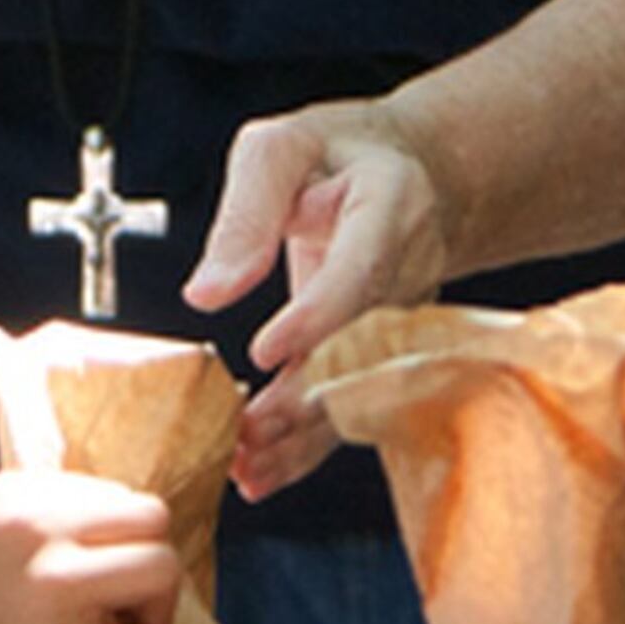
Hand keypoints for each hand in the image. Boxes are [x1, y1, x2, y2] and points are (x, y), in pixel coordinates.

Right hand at [0, 469, 184, 623]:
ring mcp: (46, 593)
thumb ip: (46, 521)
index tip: (102, 584)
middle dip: (152, 578)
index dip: (125, 550)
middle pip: (153, 526)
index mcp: (16, 496)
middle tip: (126, 619)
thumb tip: (127, 540)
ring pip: (163, 578)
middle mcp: (34, 530)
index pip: (122, 499)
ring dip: (157, 622)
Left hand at [182, 97, 456, 499]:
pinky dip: (305, 444)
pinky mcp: (384, 354)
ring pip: (356, 391)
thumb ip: (246, 214)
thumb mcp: (279, 149)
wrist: (418, 173)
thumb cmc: (336, 153)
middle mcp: (407, 275)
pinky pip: (347, 403)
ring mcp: (402, 323)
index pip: (359, 272)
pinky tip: (260, 475)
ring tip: (243, 469)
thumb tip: (206, 293)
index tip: (265, 351)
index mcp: (391, 209)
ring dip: (300, 437)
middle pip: (359, 349)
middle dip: (303, 398)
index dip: (317, 317)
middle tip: (243, 435)